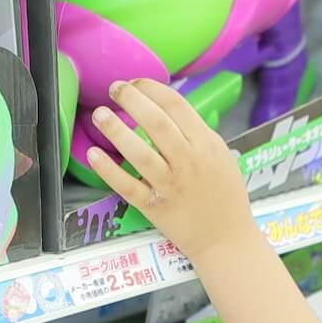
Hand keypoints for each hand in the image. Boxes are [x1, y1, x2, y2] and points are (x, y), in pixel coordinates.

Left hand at [87, 79, 262, 264]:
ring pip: (139, 153)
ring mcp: (170, 185)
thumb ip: (197, 133)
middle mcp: (188, 162)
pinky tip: (93, 154)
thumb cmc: (226, 196)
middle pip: (156, 122)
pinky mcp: (155, 207)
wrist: (227, 239)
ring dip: (116, 131)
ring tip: (100, 115)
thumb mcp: (221, 156)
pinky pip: (127, 186)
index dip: (151, 88)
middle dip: (132, 99)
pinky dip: (108, 170)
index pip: (176, 105)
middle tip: (115, 89)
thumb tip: (168, 109)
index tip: (136, 83)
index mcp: (206, 144)